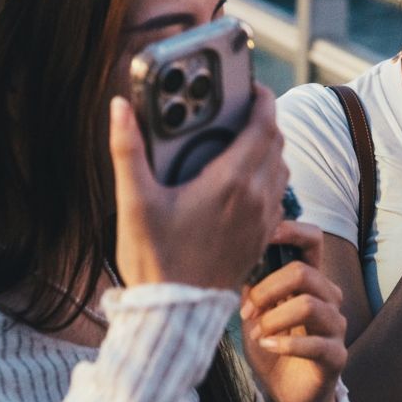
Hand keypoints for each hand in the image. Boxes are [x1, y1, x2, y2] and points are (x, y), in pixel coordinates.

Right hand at [108, 84, 287, 291]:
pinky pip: (277, 196)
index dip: (262, 99)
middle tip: (239, 112)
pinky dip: (267, 179)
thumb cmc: (154, 260)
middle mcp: (256, 197)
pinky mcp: (262, 237)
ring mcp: (263, 219)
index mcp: (230, 181)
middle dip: (262, 120)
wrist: (175, 314)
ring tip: (238, 142)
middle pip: (276, 142)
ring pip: (281, 169)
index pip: (264, 124)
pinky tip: (240, 183)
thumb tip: (120, 108)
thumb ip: (127, 149)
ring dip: (267, 149)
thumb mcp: (134, 202)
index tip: (250, 88)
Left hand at [239, 220, 348, 401]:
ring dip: (274, 318)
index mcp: (310, 281)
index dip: (292, 230)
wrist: (288, 396)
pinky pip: (315, 344)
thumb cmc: (272, 349)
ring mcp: (336, 327)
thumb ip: (251, 288)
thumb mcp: (254, 315)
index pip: (312, 240)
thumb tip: (239, 260)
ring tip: (258, 333)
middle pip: (303, 273)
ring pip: (308, 305)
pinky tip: (268, 347)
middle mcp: (328, 298)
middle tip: (247, 310)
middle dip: (267, 290)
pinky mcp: (336, 356)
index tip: (264, 235)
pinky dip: (285, 344)